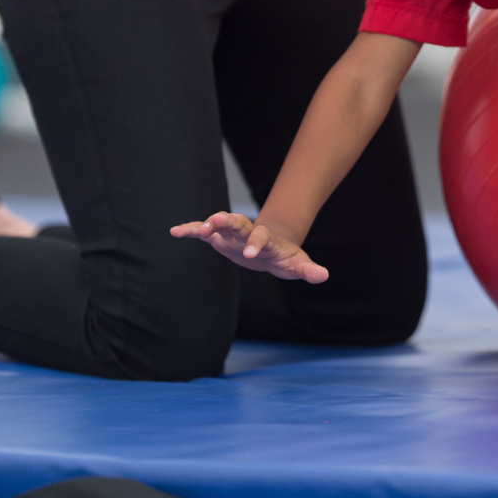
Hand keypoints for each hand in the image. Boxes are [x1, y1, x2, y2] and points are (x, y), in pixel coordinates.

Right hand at [169, 212, 329, 283]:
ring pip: (220, 224)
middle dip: (228, 222)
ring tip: (196, 229)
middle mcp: (248, 233)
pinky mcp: (220, 238)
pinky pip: (203, 232)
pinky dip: (190, 230)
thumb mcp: (298, 265)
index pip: (262, 238)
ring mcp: (233, 234)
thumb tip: (323, 276)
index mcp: (267, 240)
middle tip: (216, 222)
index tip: (251, 254)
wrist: (273, 248)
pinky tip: (174, 232)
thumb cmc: (286, 258)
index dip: (256, 243)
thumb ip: (309, 270)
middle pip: (238, 223)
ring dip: (208, 224)